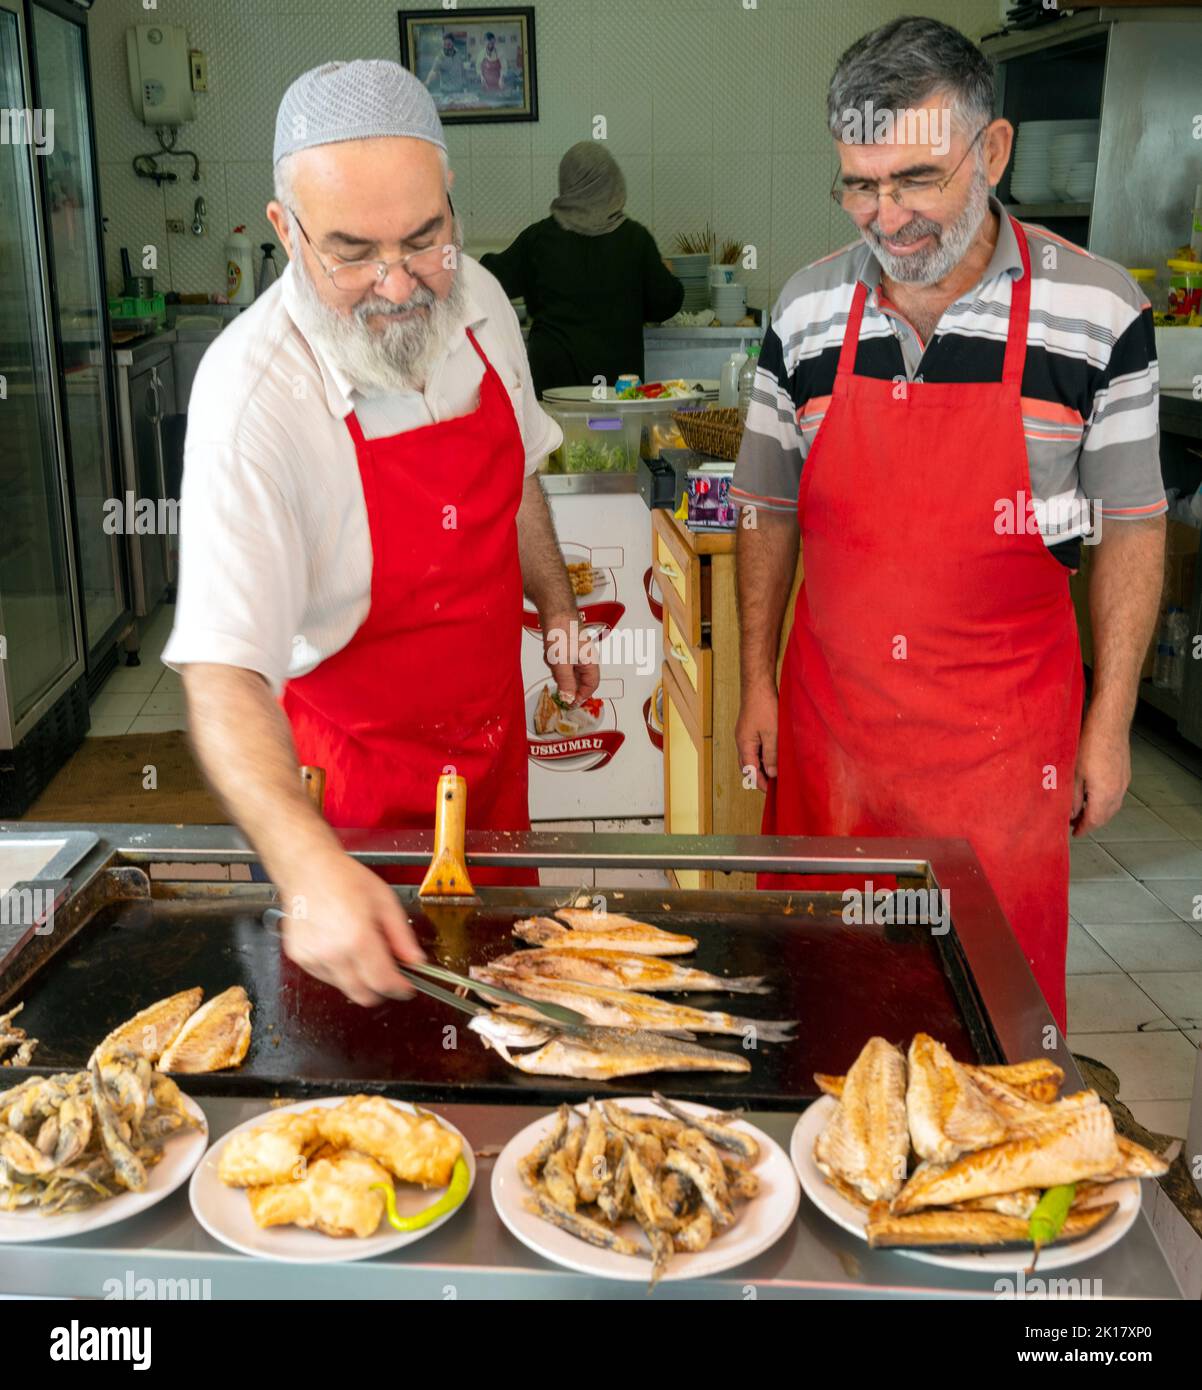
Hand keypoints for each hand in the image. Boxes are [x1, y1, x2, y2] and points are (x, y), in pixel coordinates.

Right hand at [277, 851, 425, 1006]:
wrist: (307, 868)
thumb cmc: (343, 878)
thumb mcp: (385, 900)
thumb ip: (402, 935)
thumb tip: (415, 960)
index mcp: (356, 938)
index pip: (382, 982)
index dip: (399, 989)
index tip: (406, 987)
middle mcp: (332, 953)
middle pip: (362, 995)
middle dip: (380, 989)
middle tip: (389, 972)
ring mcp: (312, 958)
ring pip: (344, 988)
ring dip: (358, 978)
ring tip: (359, 947)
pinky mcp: (299, 958)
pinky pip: (325, 976)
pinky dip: (338, 969)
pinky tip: (340, 945)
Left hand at [542, 612, 599, 705]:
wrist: (554, 611)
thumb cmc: (562, 633)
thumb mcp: (562, 663)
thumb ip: (566, 683)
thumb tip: (569, 699)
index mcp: (590, 662)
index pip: (591, 685)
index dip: (582, 696)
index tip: (569, 703)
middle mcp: (585, 658)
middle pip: (577, 679)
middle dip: (564, 678)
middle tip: (555, 675)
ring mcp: (575, 652)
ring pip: (566, 670)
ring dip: (556, 668)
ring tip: (551, 656)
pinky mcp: (566, 647)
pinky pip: (560, 661)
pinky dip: (552, 659)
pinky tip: (548, 650)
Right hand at [736, 682, 778, 792]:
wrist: (758, 685)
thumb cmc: (763, 706)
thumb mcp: (772, 733)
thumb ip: (772, 755)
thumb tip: (773, 774)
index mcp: (744, 745)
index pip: (750, 771)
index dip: (760, 783)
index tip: (771, 791)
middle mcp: (742, 742)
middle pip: (748, 766)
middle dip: (759, 777)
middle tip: (774, 785)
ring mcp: (745, 735)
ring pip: (752, 757)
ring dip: (762, 766)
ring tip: (775, 773)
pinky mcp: (750, 729)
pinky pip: (755, 748)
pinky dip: (763, 756)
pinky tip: (774, 756)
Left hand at [1071, 707, 1130, 836]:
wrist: (1109, 723)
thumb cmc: (1089, 744)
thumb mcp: (1073, 774)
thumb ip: (1073, 797)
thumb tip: (1071, 814)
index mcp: (1105, 795)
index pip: (1094, 821)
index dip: (1083, 829)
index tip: (1075, 833)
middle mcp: (1118, 791)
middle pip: (1105, 816)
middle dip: (1090, 822)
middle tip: (1075, 824)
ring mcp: (1123, 781)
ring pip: (1112, 805)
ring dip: (1098, 812)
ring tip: (1082, 810)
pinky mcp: (1124, 772)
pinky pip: (1116, 794)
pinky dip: (1105, 801)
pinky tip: (1094, 794)